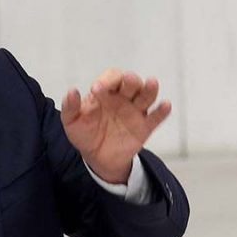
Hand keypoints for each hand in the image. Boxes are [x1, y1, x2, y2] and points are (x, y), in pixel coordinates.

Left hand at [60, 69, 170, 183]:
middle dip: (130, 80)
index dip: (107, 80)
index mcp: (106, 92)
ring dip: (150, 89)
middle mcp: (123, 98)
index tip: (97, 90)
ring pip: (147, 96)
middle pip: (132, 83)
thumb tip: (72, 91)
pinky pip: (156, 117)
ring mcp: (135, 112)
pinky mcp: (144, 128)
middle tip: (126, 81)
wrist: (98, 158)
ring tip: (151, 83)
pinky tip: (165, 105)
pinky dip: (162, 111)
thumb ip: (70, 107)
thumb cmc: (85, 134)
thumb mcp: (71, 122)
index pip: (112, 78)